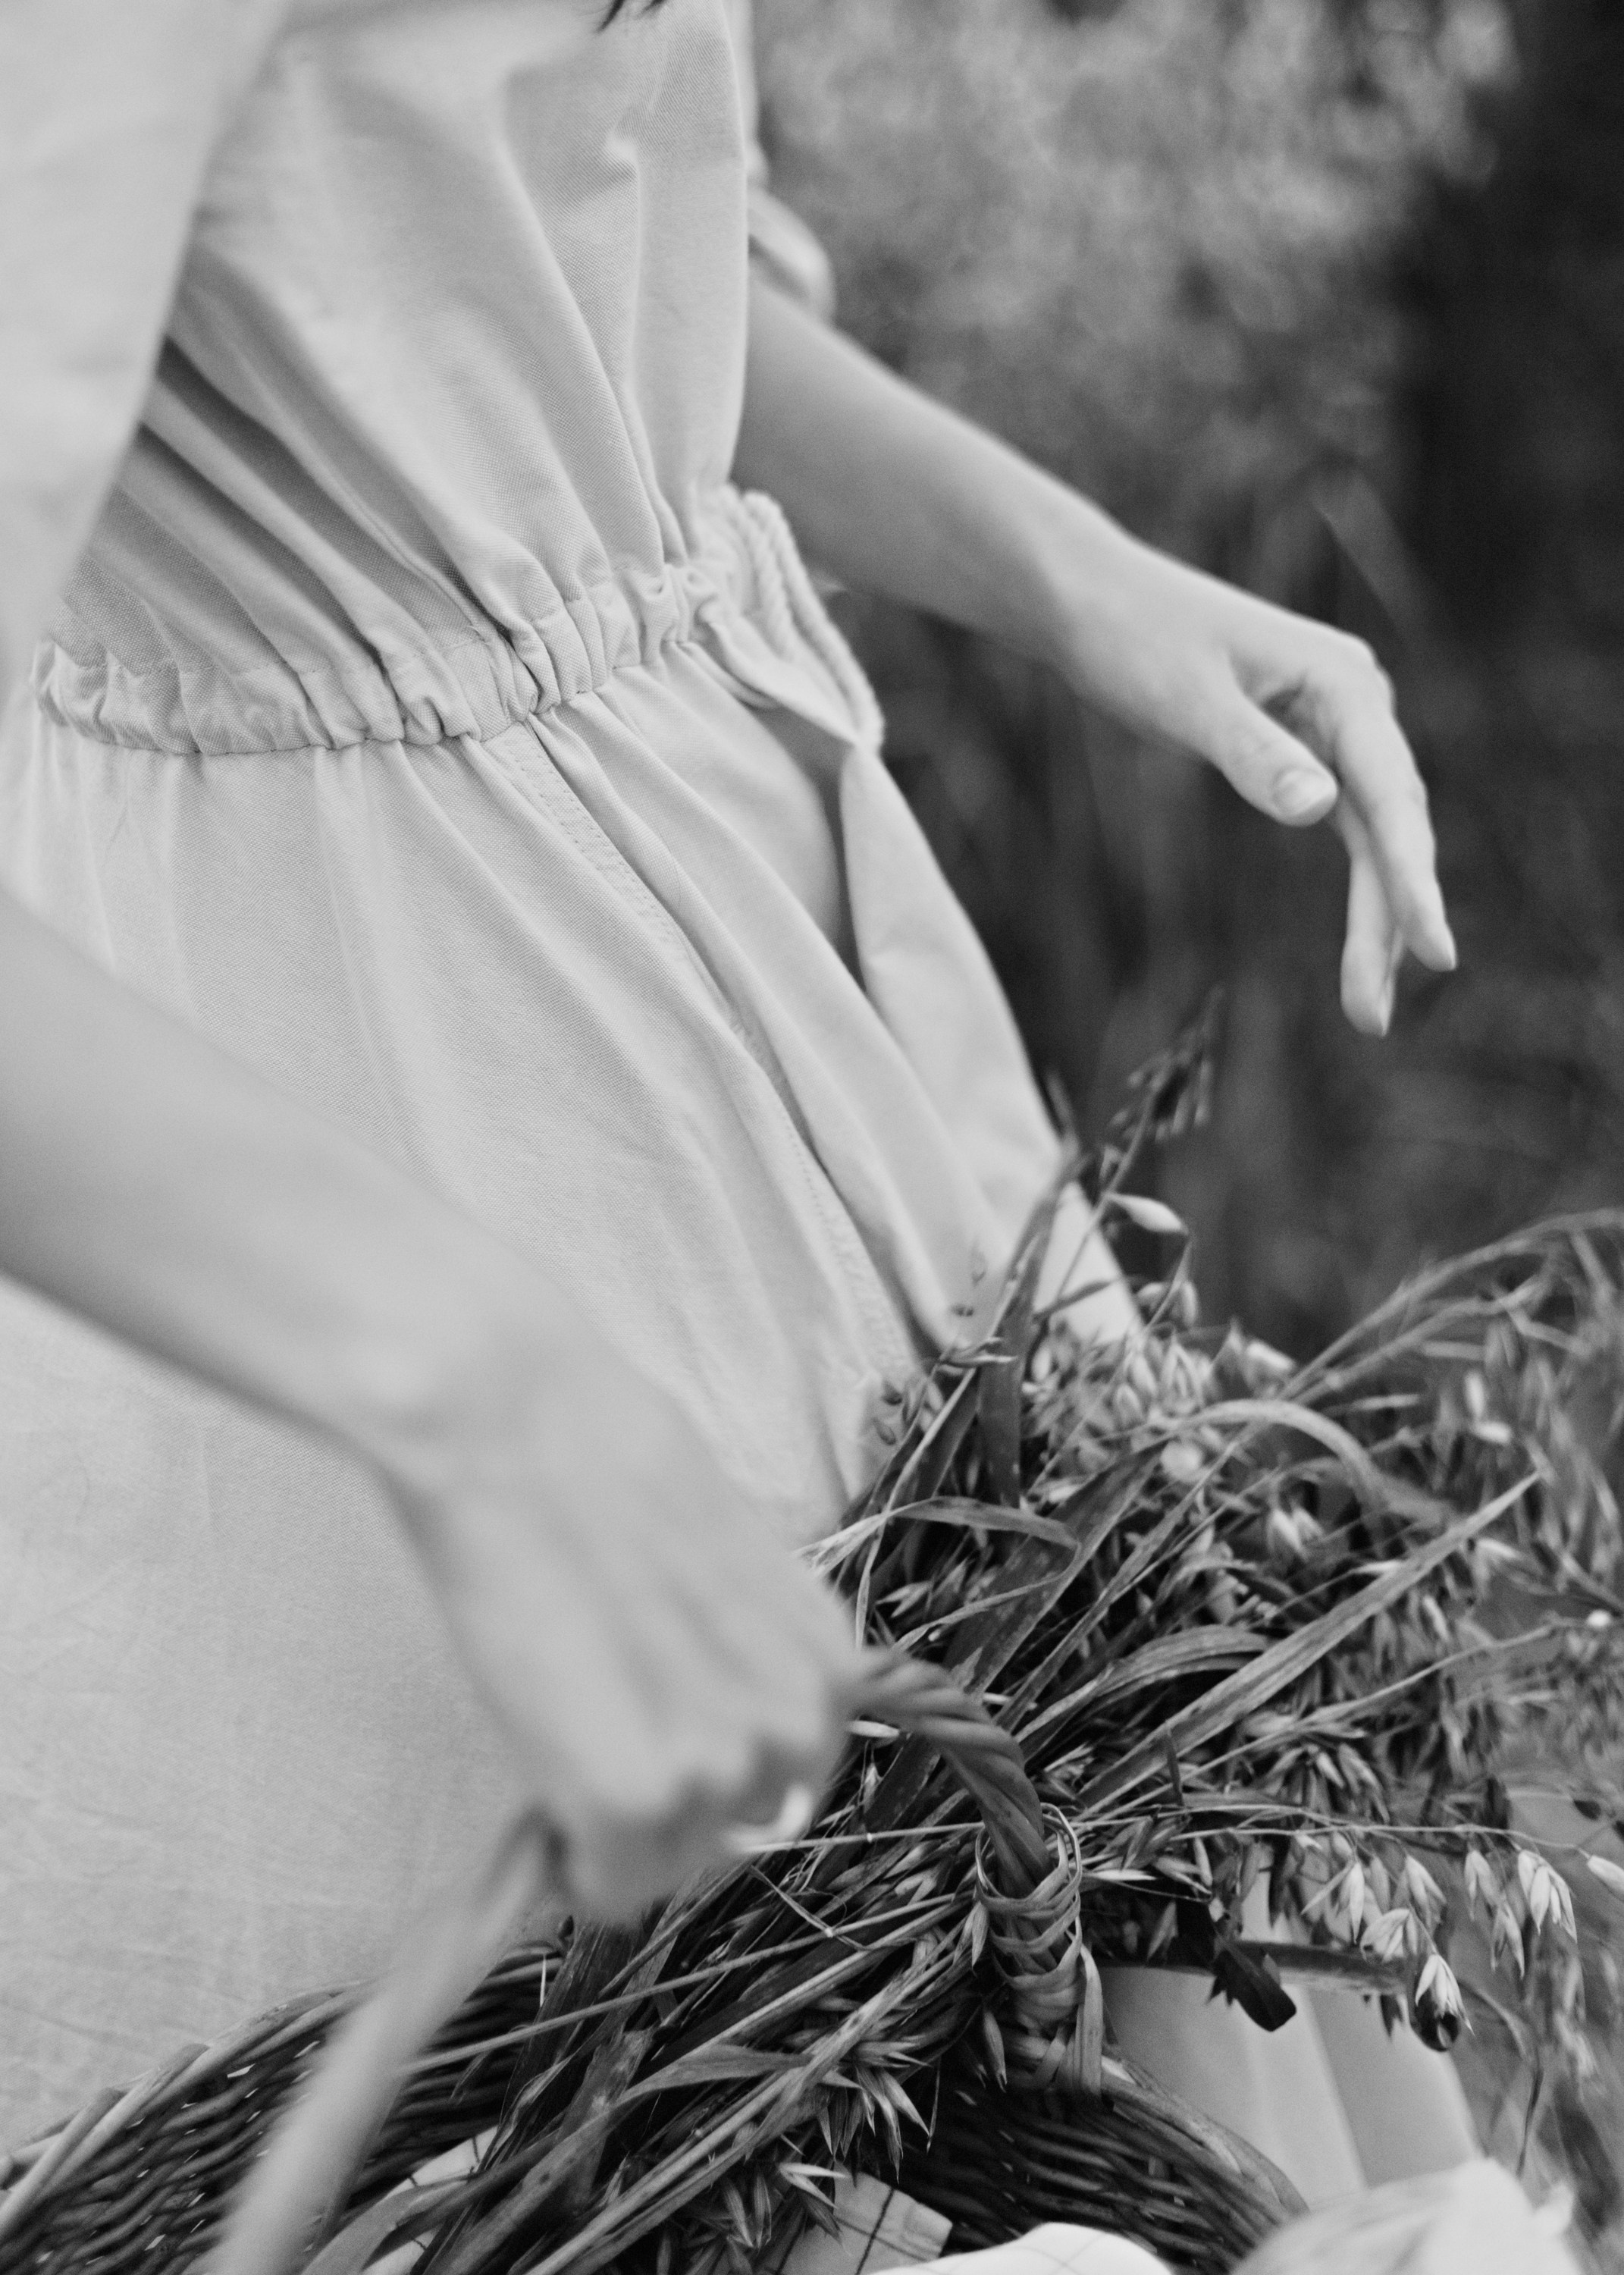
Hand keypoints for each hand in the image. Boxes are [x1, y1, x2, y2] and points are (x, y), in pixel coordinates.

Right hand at [381, 1302, 859, 1919]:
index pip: (790, 1775)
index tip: (654, 1738)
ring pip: (669, 1862)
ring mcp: (721, 1766)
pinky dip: (571, 1865)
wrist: (512, 1424)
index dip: (715, 1766)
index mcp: (827, 1658)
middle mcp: (799, 1721)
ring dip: (617, 1829)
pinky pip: (610, 1884)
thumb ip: (739, 1640)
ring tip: (560, 1736)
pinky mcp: (634, 1799)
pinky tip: (542, 1802)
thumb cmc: (599, 1454)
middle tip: (593, 1736)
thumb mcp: (720, 1550)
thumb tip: (704, 1684)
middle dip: (670, 1804)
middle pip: (733, 1829)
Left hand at [1045, 538, 1455, 1034]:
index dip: (1412, 880)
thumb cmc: (1134, 640)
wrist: (1094, 601)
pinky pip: (1347, 823)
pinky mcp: (1305, 743)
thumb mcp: (1188, 701)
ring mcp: (1336, 724)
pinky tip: (1362, 942)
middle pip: (1392, 827)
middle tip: (1373, 1017)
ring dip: (1374, 917)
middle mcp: (1356, 702)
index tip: (1434, 951)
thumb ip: (1253, 755)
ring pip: (1374, 834)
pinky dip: (1356, 880)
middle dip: (1389, 922)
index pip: (1391, 797)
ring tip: (1367, 1010)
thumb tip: (1320, 808)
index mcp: (1344, 684)